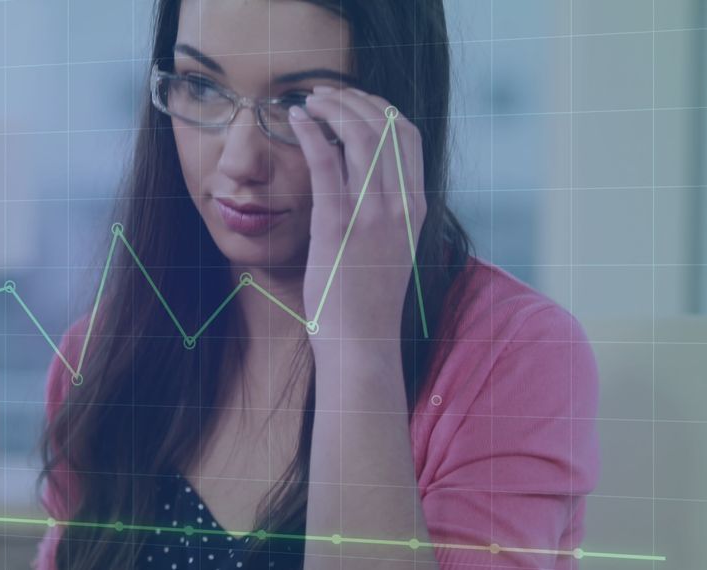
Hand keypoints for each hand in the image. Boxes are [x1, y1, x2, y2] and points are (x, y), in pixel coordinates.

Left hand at [288, 86, 425, 354]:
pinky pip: (326, 161)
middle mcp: (401, 205)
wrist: (361, 344)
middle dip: (354, 98)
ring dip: (331, 107)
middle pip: (386, 124)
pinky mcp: (338, 225)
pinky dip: (311, 131)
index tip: (352, 100)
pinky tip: (295, 120)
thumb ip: (384, 212)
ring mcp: (372, 214)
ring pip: (359, 134)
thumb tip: (360, 177)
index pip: (408, 135)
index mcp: (415, 208)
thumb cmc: (366, 301)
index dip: (380, 107)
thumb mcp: (389, 248)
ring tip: (307, 100)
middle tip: (324, 92)